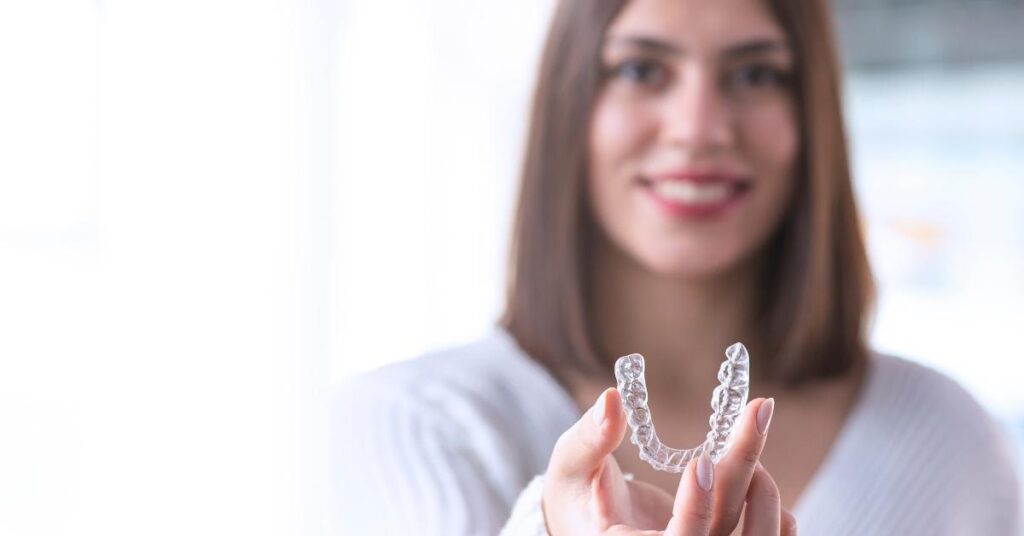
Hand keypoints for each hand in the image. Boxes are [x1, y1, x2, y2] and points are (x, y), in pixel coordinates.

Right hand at [541, 388, 795, 534]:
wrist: (589, 521)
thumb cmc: (577, 493)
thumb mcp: (573, 463)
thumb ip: (592, 437)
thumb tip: (613, 398)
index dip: (694, 507)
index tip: (701, 460)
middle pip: (721, 534)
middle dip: (741, 473)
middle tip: (757, 411)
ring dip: (763, 492)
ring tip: (750, 442)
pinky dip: (776, 519)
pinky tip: (761, 480)